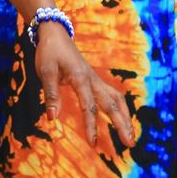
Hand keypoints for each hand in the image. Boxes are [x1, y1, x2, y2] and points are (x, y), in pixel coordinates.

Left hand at [33, 22, 135, 150]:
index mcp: (81, 79)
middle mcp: (93, 80)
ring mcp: (96, 80)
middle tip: (130, 144)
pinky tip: (123, 119)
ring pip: (117, 100)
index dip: (91, 126)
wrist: (56, 33)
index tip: (92, 144)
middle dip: (122, 125)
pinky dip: (120, 108)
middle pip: (112, 105)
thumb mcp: (45, 71)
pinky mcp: (95, 80)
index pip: (89, 107)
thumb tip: (52, 118)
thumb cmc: (50, 52)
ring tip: (131, 135)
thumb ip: (51, 95)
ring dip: (125, 117)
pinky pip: (113, 95)